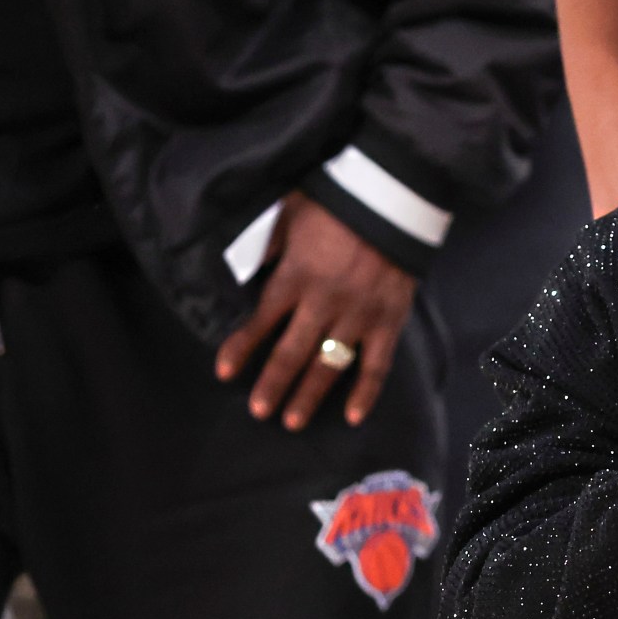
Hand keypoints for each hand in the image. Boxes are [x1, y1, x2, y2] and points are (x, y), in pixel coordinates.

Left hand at [215, 191, 419, 429]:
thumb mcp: (291, 211)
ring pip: (329, 365)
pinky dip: (366, 393)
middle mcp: (323, 303)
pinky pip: (377, 365)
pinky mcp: (388, 322)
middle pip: (292, 353)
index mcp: (296, 276)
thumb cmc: (336, 201)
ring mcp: (358, 316)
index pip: (261, 320)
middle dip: (273, 385)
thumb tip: (249, 269)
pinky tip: (353, 417)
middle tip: (259, 412)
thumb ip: (269, 244)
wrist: (393, 196)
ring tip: (292, 421)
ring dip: (309, 395)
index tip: (224, 373)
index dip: (241, 347)